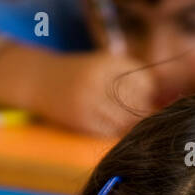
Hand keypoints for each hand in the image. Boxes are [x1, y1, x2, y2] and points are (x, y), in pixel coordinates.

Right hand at [37, 51, 156, 135]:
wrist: (38, 80)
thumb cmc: (77, 73)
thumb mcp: (102, 63)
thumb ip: (129, 74)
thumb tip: (157, 99)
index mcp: (107, 62)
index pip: (145, 83)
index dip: (149, 93)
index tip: (145, 96)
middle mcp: (99, 80)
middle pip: (137, 103)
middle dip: (142, 110)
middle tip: (138, 113)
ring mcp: (89, 101)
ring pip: (125, 120)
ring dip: (130, 124)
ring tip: (125, 121)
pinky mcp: (81, 120)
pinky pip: (109, 131)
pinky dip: (115, 131)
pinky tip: (111, 126)